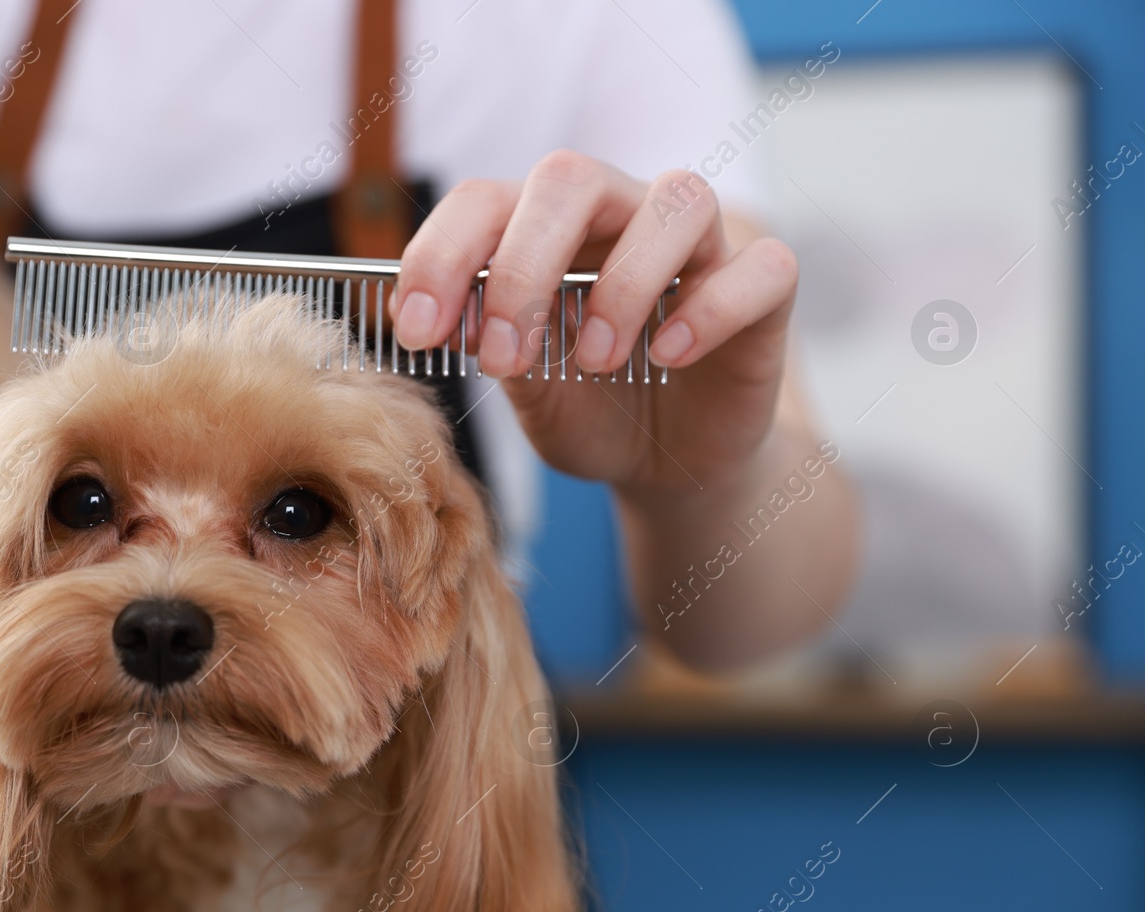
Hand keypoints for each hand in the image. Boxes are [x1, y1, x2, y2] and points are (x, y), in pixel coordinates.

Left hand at [390, 150, 798, 497]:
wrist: (670, 466)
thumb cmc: (591, 411)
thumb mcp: (528, 390)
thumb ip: (493, 347)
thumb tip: (441, 318)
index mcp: (545, 228)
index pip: (484, 200)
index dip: (440, 255)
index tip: (415, 331)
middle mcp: (621, 214)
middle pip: (572, 177)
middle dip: (523, 265)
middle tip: (505, 356)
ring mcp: (698, 246)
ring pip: (678, 200)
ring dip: (623, 283)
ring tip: (595, 361)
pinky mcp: (762, 291)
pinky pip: (761, 267)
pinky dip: (713, 308)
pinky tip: (670, 355)